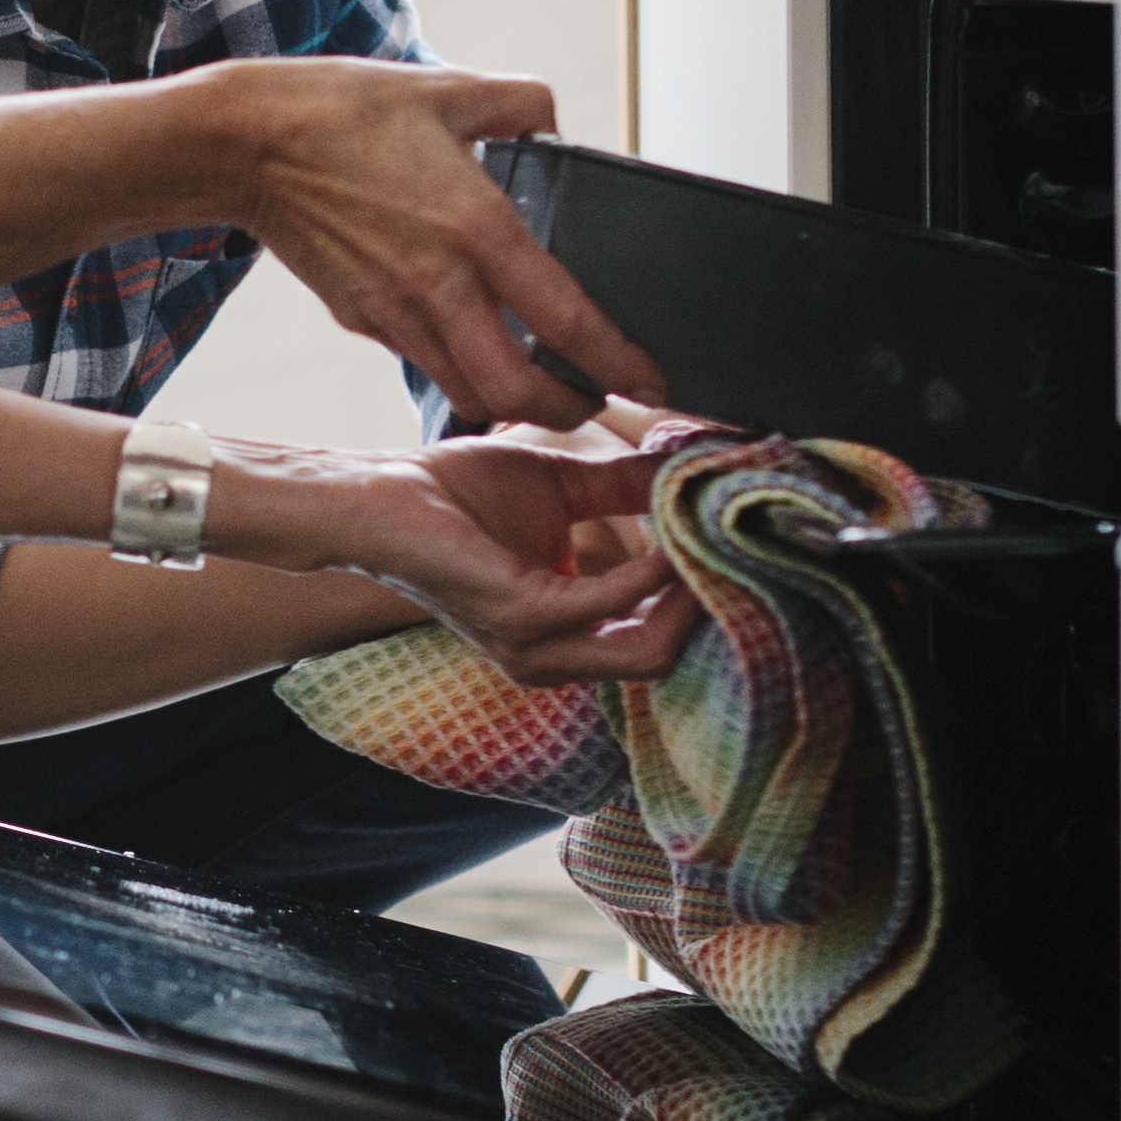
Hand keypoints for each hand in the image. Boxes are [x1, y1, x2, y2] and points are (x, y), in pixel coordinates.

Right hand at [188, 61, 661, 430]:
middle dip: (567, 413)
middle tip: (596, 402)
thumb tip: (555, 126)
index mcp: (475, 228)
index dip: (619, 363)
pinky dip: (461, 372)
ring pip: (467, 394)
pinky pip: (424, 362)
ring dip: (513, 404)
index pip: (567, 322)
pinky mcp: (360, 318)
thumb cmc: (339, 111)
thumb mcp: (449, 88)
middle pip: (516, 394)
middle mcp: (438, 284)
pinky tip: (477, 346)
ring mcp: (394, 311)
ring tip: (543, 388)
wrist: (242, 144)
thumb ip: (522, 105)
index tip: (650, 380)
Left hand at [212, 434, 693, 689]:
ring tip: (708, 530)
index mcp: (566, 633)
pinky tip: (664, 529)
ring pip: (652, 648)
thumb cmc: (456, 493)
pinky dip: (650, 569)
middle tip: (737, 536)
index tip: (736, 533)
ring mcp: (537, 645)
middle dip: (713, 599)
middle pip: (668, 656)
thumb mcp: (565, 485)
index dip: (706, 589)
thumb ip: (628, 486)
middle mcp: (554, 655)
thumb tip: (694, 464)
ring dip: (690, 588)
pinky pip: (612, 603)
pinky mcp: (522, 618)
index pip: (661, 638)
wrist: (382, 492)